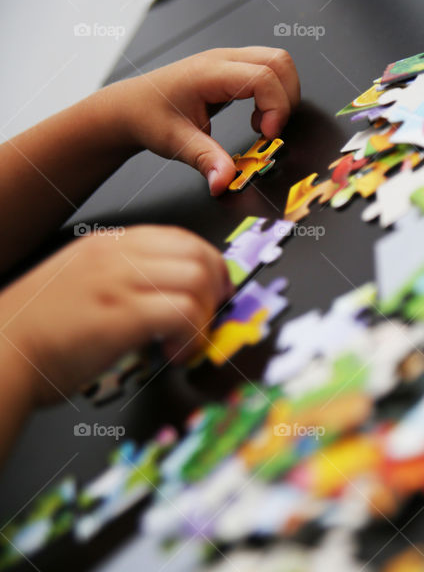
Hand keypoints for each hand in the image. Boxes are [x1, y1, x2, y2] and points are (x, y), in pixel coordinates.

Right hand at [0, 226, 231, 405]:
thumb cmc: (37, 334)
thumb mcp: (82, 286)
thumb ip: (124, 281)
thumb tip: (173, 297)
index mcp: (106, 244)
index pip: (179, 237)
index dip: (207, 265)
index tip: (213, 293)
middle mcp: (115, 254)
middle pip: (197, 252)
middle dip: (216, 287)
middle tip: (209, 319)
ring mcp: (118, 281)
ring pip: (198, 279)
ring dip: (204, 316)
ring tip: (185, 343)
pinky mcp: (121, 313)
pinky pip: (185, 311)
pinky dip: (192, 337)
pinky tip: (173, 355)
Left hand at [104, 47, 300, 194]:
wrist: (129, 107)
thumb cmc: (148, 117)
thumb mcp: (177, 143)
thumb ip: (206, 161)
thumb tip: (225, 182)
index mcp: (209, 73)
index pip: (264, 77)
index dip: (276, 107)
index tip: (266, 134)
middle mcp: (223, 59)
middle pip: (280, 62)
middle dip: (286, 99)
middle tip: (269, 129)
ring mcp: (229, 60)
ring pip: (279, 63)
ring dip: (282, 95)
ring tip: (262, 123)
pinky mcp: (233, 68)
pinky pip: (268, 71)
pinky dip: (273, 94)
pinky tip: (255, 116)